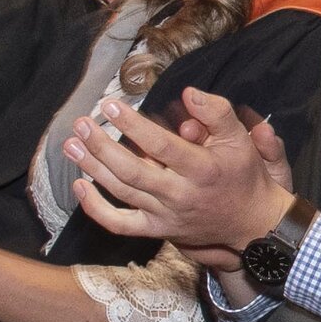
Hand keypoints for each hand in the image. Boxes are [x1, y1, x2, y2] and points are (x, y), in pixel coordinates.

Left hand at [68, 89, 289, 252]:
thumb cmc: (242, 174)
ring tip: (71, 144)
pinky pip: (119, 223)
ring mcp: (165, 215)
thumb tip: (187, 93)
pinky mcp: (156, 228)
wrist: (249, 223)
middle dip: (102, 147)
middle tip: (81, 124)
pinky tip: (79, 184)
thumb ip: (217, 112)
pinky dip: (95, 208)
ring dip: (92, 167)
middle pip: (132, 171)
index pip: (161, 146)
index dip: (133, 125)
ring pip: (121, 192)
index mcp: (202, 169)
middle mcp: (180, 195)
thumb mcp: (239, 139)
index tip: (111, 105)